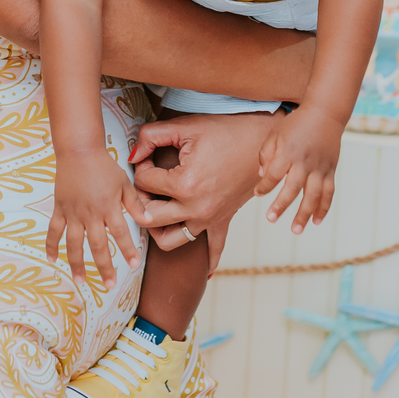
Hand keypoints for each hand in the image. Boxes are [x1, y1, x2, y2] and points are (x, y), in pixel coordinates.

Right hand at [47, 150, 144, 288]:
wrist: (78, 150)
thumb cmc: (104, 165)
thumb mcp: (124, 182)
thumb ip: (134, 203)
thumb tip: (148, 221)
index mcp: (108, 207)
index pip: (120, 234)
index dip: (128, 250)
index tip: (134, 265)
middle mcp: (90, 213)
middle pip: (97, 245)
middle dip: (104, 267)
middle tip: (110, 285)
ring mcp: (72, 212)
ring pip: (73, 243)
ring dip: (77, 263)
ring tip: (80, 280)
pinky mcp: (59, 208)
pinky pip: (53, 230)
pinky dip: (51, 245)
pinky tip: (52, 260)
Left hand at [130, 111, 278, 265]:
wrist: (265, 141)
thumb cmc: (227, 130)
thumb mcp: (185, 126)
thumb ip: (150, 136)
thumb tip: (132, 155)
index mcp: (185, 184)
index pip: (143, 182)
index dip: (140, 166)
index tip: (147, 156)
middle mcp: (195, 207)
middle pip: (149, 216)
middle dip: (140, 199)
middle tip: (145, 183)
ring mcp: (210, 218)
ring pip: (170, 240)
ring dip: (157, 228)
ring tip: (155, 209)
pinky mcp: (223, 221)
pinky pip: (214, 250)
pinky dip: (206, 261)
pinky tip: (203, 271)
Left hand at [255, 103, 342, 232]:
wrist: (325, 113)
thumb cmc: (296, 123)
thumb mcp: (275, 133)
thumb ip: (266, 153)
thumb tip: (261, 175)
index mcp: (288, 151)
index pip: (273, 174)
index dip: (265, 186)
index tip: (258, 193)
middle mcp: (304, 161)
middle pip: (292, 188)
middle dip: (281, 205)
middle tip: (270, 219)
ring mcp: (320, 167)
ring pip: (313, 195)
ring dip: (304, 214)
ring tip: (296, 230)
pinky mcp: (331, 170)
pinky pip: (328, 192)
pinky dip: (324, 208)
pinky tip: (317, 221)